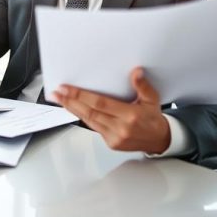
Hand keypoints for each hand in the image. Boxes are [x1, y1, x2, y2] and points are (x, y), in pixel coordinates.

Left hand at [52, 67, 170, 154]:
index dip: (81, 95)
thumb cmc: (153, 119)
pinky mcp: (111, 143)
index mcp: (130, 115)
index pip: (100, 103)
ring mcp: (114, 137)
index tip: (67, 88)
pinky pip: (94, 128)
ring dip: (73, 109)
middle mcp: (120, 128)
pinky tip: (75, 109)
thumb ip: (143, 86)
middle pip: (90, 112)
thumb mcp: (153, 99)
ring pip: (89, 121)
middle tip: (57, 93)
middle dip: (71, 101)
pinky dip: (83, 118)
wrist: (159, 140)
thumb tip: (136, 72)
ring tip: (60, 100)